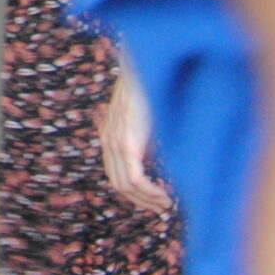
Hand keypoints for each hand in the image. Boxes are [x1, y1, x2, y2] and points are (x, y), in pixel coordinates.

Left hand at [98, 62, 173, 213]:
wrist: (144, 65)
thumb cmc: (150, 87)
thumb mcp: (145, 116)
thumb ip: (146, 135)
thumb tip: (160, 155)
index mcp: (109, 134)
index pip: (116, 173)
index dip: (134, 192)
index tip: (155, 199)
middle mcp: (108, 140)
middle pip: (118, 184)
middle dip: (141, 201)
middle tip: (162, 209)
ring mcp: (115, 142)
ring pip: (126, 186)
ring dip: (147, 200)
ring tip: (166, 205)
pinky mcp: (127, 143)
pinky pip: (134, 179)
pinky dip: (149, 192)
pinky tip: (165, 196)